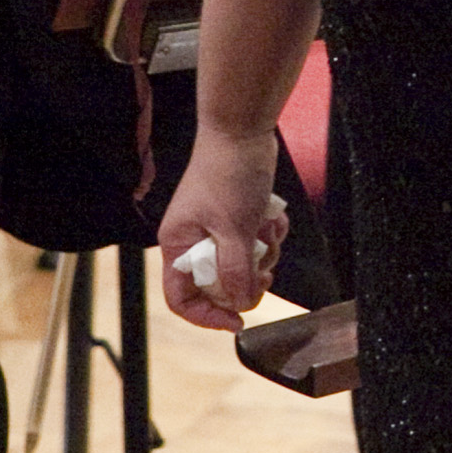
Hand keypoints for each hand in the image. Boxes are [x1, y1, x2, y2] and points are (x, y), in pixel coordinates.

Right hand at [156, 125, 290, 332]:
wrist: (244, 130)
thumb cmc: (229, 175)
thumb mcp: (234, 230)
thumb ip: (235, 272)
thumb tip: (239, 304)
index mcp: (178, 246)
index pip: (181, 298)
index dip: (207, 315)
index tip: (238, 322)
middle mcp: (194, 241)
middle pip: (218, 285)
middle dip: (246, 279)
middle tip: (266, 273)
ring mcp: (217, 230)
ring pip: (243, 265)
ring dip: (263, 253)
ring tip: (268, 230)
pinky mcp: (238, 219)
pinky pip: (256, 244)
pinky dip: (269, 235)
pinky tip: (273, 218)